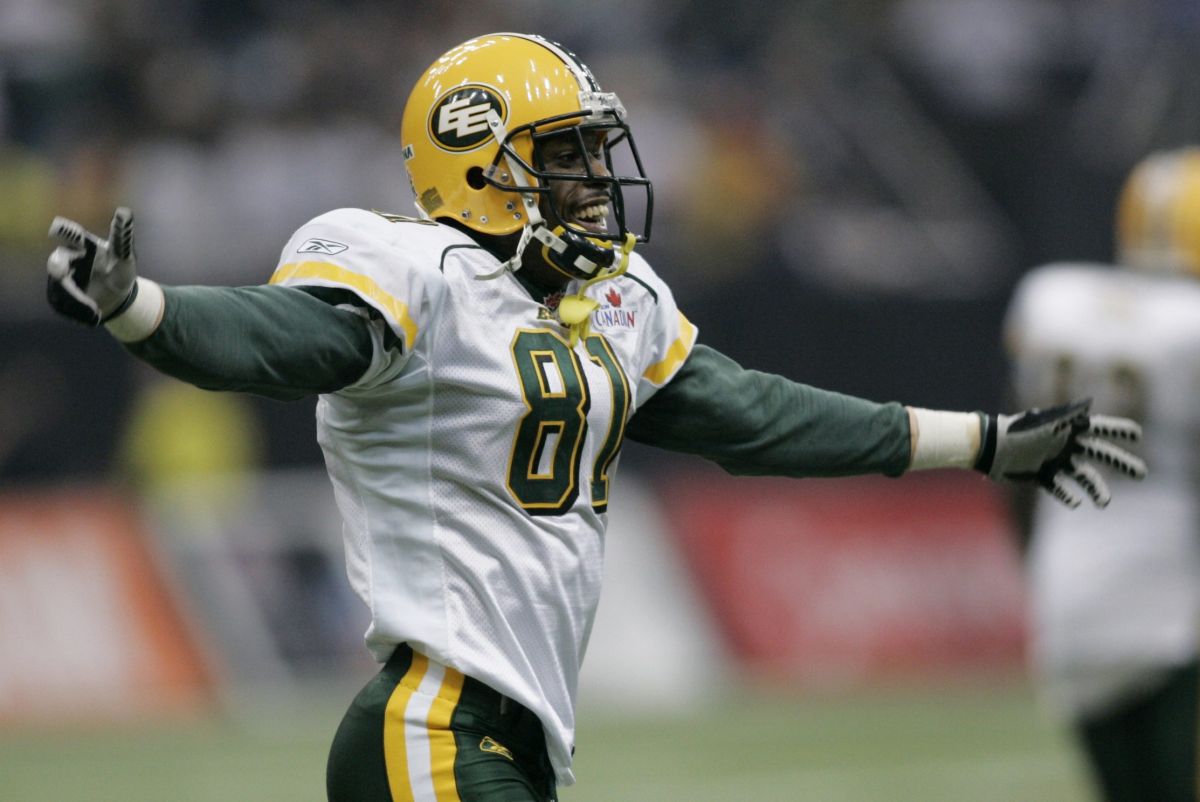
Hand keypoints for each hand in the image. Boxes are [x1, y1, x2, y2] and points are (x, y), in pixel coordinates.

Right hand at [46, 208, 136, 325]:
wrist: (118, 297)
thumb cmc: (121, 270)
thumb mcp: (126, 256)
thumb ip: (122, 236)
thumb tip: (125, 211)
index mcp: (83, 244)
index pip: (68, 233)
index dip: (63, 231)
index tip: (57, 228)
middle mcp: (68, 258)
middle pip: (56, 261)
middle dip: (58, 267)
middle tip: (62, 273)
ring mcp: (61, 277)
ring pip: (58, 287)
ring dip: (75, 300)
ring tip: (94, 310)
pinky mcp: (59, 294)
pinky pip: (61, 304)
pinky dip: (77, 311)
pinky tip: (93, 316)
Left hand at [975, 399, 1146, 507]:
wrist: (989, 446)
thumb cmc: (1017, 430)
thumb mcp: (1044, 423)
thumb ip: (1065, 417)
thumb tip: (1087, 408)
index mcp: (1068, 428)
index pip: (1099, 429)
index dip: (1118, 430)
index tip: (1137, 435)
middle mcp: (1066, 445)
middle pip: (1100, 455)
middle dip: (1121, 463)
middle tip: (1142, 473)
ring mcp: (1056, 461)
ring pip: (1084, 476)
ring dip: (1096, 489)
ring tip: (1104, 503)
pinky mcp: (1043, 476)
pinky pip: (1060, 488)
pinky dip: (1067, 496)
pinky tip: (1075, 503)